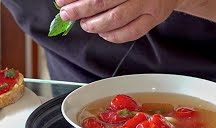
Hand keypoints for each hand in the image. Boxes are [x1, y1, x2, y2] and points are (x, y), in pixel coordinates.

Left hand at [55, 0, 182, 42]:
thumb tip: (72, 0)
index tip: (61, 1)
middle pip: (103, 1)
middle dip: (80, 10)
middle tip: (67, 15)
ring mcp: (148, 4)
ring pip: (116, 19)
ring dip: (95, 25)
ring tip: (85, 25)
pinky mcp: (154, 19)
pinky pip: (130, 33)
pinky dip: (113, 36)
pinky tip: (103, 33)